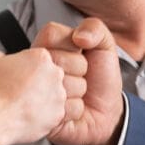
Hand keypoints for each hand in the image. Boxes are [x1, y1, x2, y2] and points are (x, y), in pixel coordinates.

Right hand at [0, 47, 67, 144]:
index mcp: (41, 57)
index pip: (38, 60)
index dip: (25, 68)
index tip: (17, 76)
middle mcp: (55, 75)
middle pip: (47, 76)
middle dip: (36, 83)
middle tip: (18, 92)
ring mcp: (59, 96)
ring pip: (51, 95)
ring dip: (39, 99)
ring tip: (21, 105)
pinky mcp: (58, 115)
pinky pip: (52, 114)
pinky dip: (41, 116)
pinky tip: (26, 115)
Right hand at [34, 18, 123, 144]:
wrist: (107, 112)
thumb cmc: (101, 79)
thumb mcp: (104, 46)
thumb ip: (95, 28)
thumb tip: (79, 36)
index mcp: (47, 48)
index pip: (50, 34)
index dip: (71, 45)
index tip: (80, 53)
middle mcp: (37, 69)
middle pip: (56, 59)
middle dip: (79, 69)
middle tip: (80, 76)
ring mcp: (37, 92)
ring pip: (59, 84)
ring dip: (77, 91)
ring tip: (75, 93)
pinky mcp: (42, 115)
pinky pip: (62, 107)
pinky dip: (75, 110)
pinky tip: (72, 110)